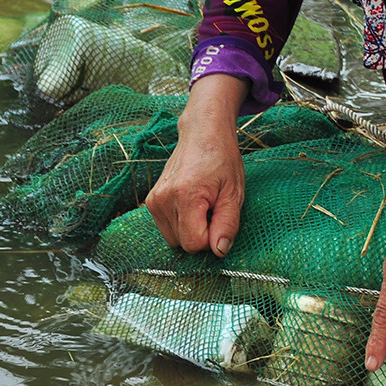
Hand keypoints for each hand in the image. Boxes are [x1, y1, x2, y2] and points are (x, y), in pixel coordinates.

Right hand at [145, 74, 248, 255]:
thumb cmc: (222, 161)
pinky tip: (191, 205)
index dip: (212, 238)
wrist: (202, 134)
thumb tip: (219, 251)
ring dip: (191, 230)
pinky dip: (181, 224)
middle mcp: (163, 199)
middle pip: (183, 244)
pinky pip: (167, 229)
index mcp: (186, 196)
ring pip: (174, 240)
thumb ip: (228, 225)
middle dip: (202, 234)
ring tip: (203, 205)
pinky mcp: (151, 202)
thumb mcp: (234, 194)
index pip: (194, 244)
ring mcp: (154, 201)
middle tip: (213, 208)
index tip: (220, 217)